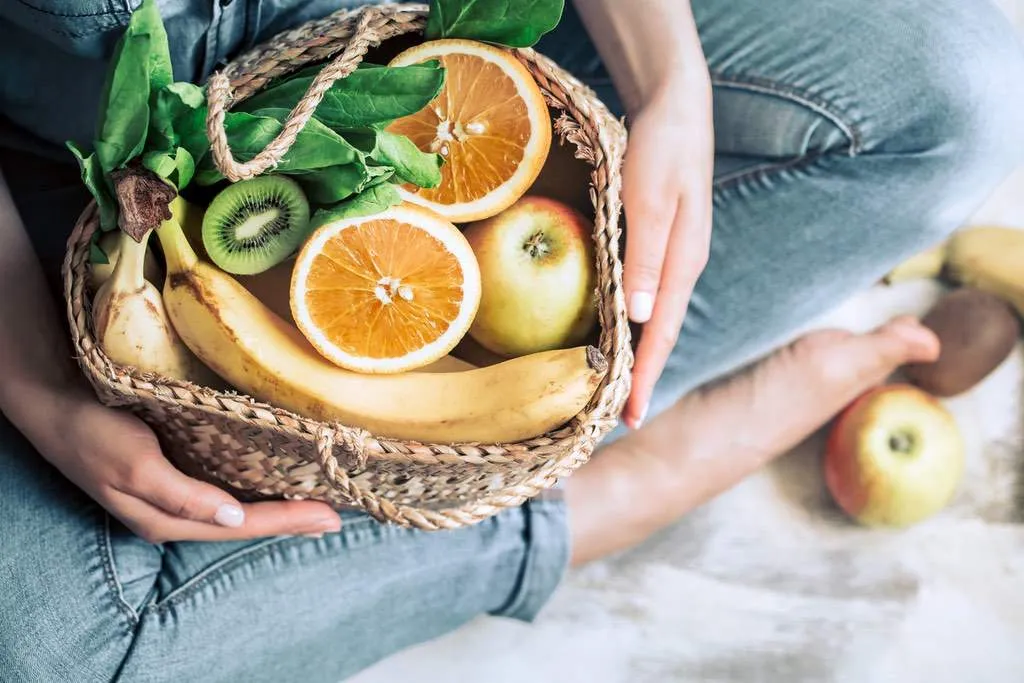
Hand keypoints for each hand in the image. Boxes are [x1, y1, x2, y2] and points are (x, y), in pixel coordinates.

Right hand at [23, 390, 341, 542]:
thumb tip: (234, 517)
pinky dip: (256, 486)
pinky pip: (226, 485)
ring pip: (239, 506)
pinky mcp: (176, 470)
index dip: (288, 522)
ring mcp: (177, 492)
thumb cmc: (92, 432)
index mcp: (168, 518)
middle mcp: (178, 511)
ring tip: (317, 502)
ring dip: (278, 505)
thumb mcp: (133, 465)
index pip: (243, 525)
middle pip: (247, 521)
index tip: (330, 517)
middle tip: (337, 515)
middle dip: (291, 519)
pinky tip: (276, 479)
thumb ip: (182, 494)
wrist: (54, 403)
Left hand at [621, 70, 713, 427]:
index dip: (645, 378)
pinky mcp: (664, 243)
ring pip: (656, 317)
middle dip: (644, 377)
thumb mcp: (650, 201)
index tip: (629, 418)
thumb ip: (645, 259)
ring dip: (641, 354)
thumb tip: (638, 319)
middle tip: (620, 418)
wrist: (677, 106)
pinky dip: (638, 323)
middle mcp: (682, 267)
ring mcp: (675, 256)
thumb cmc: (661, 148)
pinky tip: (624, 332)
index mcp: (682, 263)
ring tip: (619, 388)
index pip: (661, 335)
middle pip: (661, 334)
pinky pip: (651, 295)